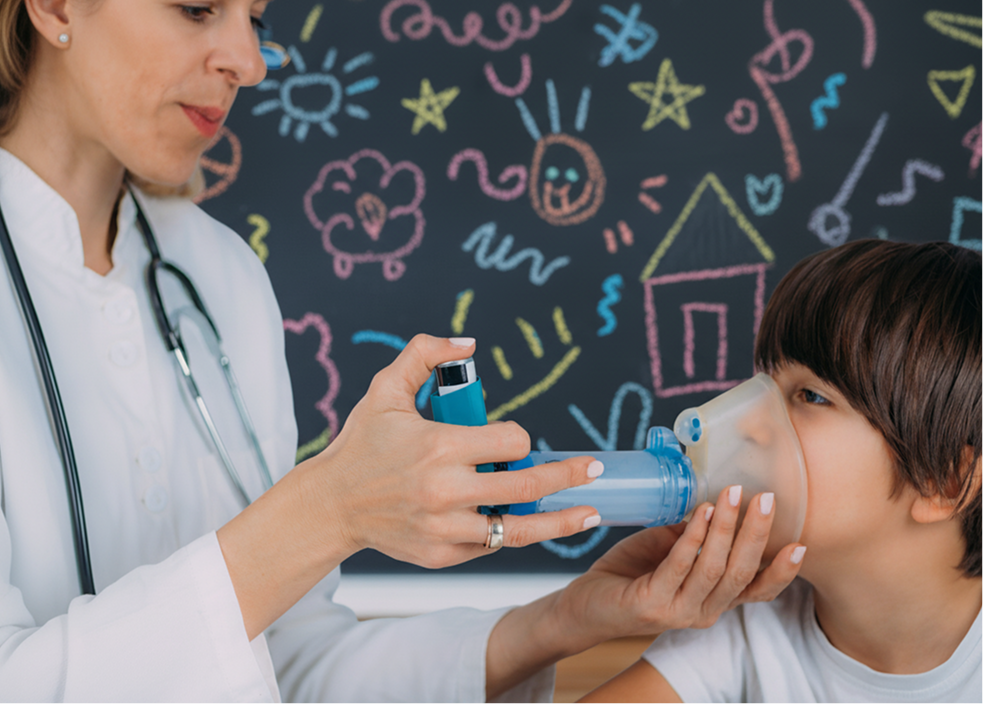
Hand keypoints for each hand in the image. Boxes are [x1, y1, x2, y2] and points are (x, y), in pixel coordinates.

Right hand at [309, 334, 602, 568]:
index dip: (520, 437)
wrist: (329, 505)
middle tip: (594, 470)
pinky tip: (524, 524)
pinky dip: (507, 534)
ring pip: (518, 528)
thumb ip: (425, 354)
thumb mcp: (385, 389)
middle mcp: (446, 490)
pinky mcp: (440, 555)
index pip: (511, 440)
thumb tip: (469, 343)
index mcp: (440, 446)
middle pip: (526, 484)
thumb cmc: (361, 444)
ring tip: (589, 514)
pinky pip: (490, 546)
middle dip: (566, 476)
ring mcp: (445, 528)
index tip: (514, 439)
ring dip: (558, 521)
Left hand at [549, 486, 804, 651]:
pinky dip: (692, 538)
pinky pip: (679, 566)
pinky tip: (699, 513)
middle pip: (742, 573)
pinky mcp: (652, 604)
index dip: (782, 571)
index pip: (758, 590)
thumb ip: (693, 534)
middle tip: (765, 498)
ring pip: (714, 568)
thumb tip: (715, 502)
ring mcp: (678, 611)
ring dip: (725, 528)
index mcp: (713, 599)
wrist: (585, 603)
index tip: (801, 543)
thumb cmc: (629, 573)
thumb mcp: (668, 548)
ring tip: (731, 495)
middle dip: (756, 534)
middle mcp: (703, 611)